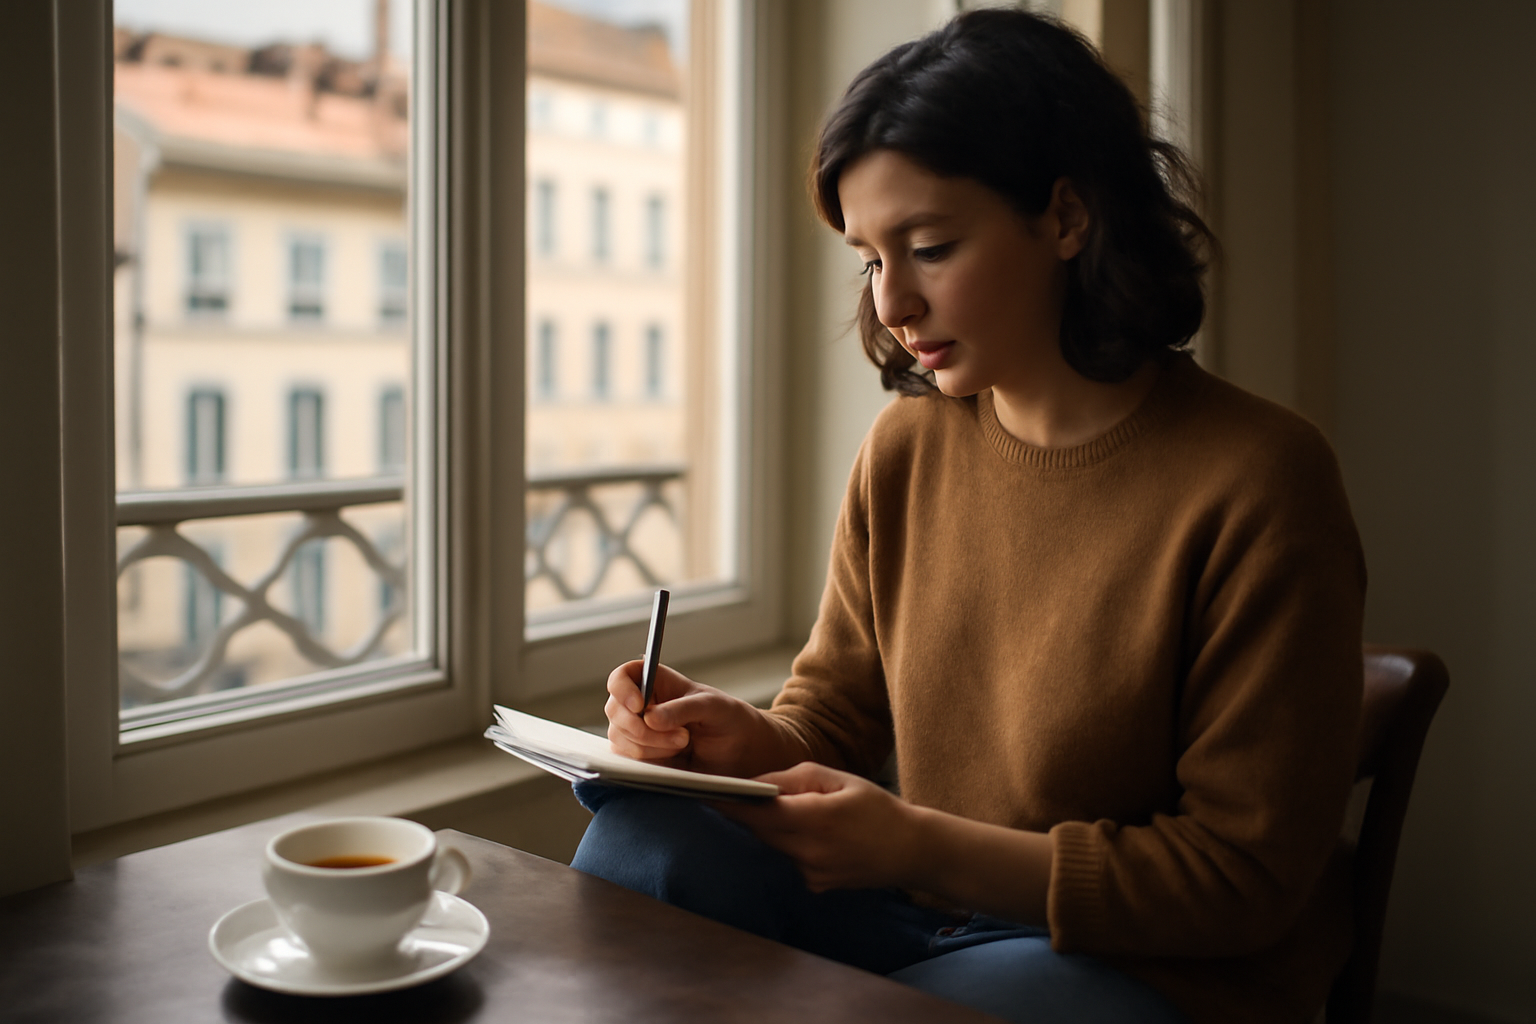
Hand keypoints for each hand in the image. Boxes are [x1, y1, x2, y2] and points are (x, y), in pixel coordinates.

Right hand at [604, 661, 797, 776]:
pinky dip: (648, 762)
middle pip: (615, 710)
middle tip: (682, 738)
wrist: (742, 755)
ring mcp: (638, 733)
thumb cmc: (730, 720)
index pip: (622, 677)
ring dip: (650, 747)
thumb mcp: (713, 707)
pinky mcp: (641, 758)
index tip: (639, 705)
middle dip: (642, 728)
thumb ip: (683, 709)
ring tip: (684, 746)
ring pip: (619, 738)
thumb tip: (649, 717)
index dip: (622, 689)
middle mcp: (642, 706)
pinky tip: (674, 761)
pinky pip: (626, 760)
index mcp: (657, 683)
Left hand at [719, 762, 924, 891]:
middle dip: (746, 813)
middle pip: (761, 831)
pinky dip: (790, 844)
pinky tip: (810, 835)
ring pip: (773, 845)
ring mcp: (811, 873)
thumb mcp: (839, 778)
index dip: (729, 804)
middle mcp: (809, 851)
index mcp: (815, 819)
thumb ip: (794, 778)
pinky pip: (789, 859)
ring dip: (770, 828)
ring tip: (777, 809)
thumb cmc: (877, 808)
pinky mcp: (815, 885)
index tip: (703, 793)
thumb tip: (757, 784)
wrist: (911, 851)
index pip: (759, 813)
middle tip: (726, 793)